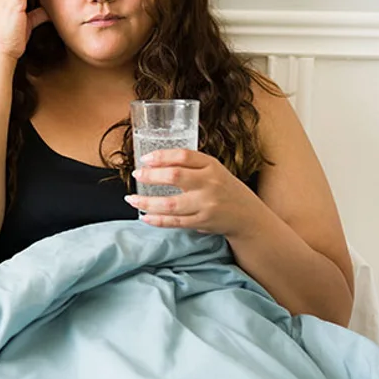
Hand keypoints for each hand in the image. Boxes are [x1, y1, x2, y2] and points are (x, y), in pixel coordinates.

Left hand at [124, 149, 262, 237]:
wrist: (248, 216)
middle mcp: (209, 183)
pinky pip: (175, 222)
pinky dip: (157, 220)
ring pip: (171, 204)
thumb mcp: (213, 170)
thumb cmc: (224, 189)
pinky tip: (145, 216)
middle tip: (136, 175)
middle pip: (175, 176)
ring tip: (131, 199)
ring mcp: (206, 204)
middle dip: (151, 176)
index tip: (145, 159)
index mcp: (211, 165)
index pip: (183, 155)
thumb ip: (191, 165)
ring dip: (147, 202)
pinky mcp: (203, 222)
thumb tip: (155, 163)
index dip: (161, 156)